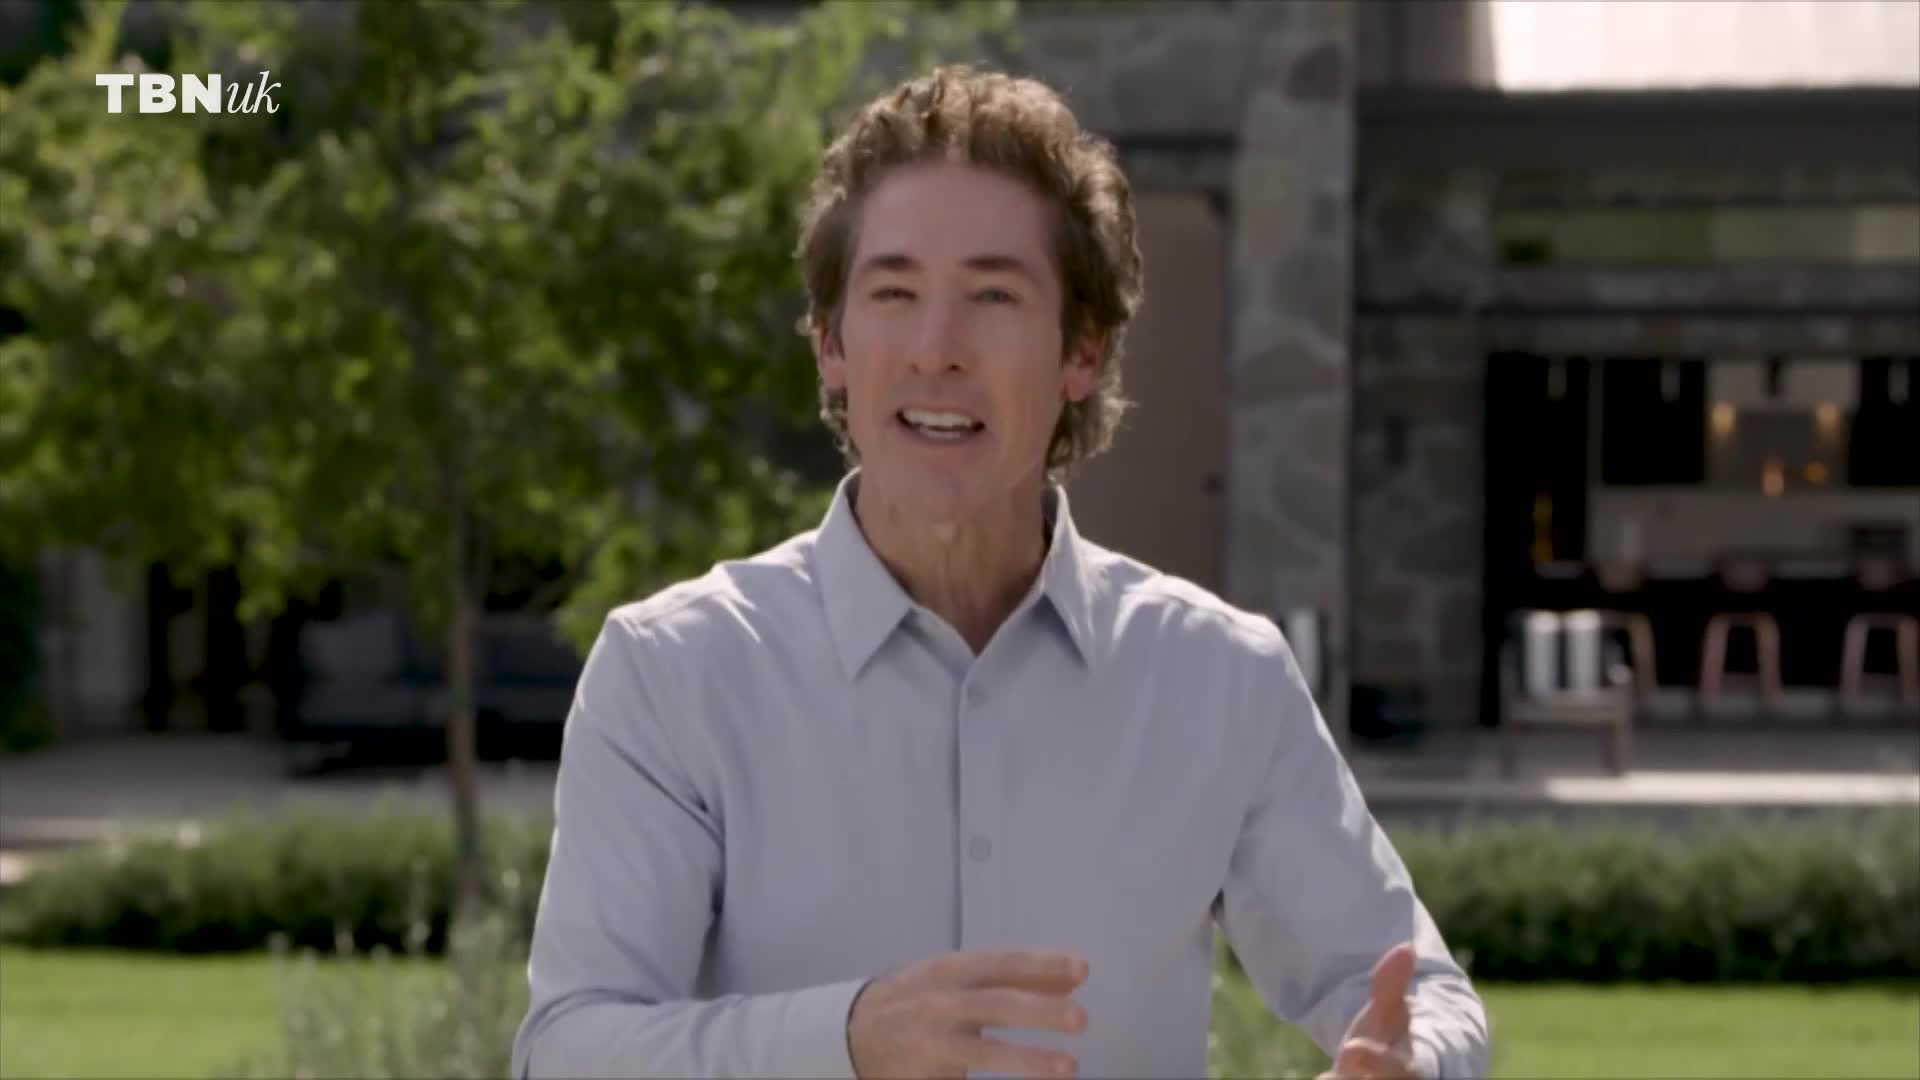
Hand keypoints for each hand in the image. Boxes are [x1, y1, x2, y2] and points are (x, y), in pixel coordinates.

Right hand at [848, 948, 1089, 1078]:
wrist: (851, 1033)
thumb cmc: (917, 999)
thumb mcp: (957, 978)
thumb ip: (1013, 979)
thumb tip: (1072, 980)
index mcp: (949, 971)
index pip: (1002, 963)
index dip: (1041, 964)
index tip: (1082, 969)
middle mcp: (939, 1004)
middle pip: (995, 1005)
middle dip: (1039, 1011)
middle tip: (1082, 1019)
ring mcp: (931, 1045)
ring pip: (984, 1053)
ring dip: (1028, 1060)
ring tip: (1069, 1066)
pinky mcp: (923, 1077)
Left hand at [1317, 942, 1419, 1079]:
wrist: (1390, 1074)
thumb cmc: (1390, 1043)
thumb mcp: (1389, 1016)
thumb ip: (1392, 985)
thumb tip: (1406, 946)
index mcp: (1409, 1073)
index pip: (1404, 1074)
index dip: (1379, 1063)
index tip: (1351, 1048)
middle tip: (1329, 1075)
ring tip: (1319, 1077)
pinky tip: (1312, 1077)